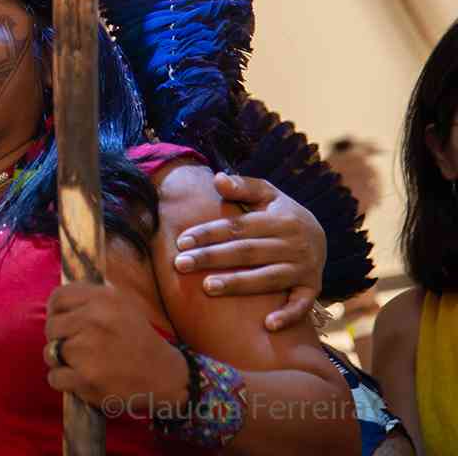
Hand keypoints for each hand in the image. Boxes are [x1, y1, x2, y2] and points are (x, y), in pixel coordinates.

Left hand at [43, 282, 187, 410]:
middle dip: (59, 337)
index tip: (62, 321)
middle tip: (76, 346)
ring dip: (61, 360)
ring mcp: (88, 350)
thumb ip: (90, 299)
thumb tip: (56, 304)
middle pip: (51, 326)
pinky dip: (64, 380)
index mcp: (103, 299)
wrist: (165, 375)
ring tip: (82, 362)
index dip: (55, 310)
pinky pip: (54, 377)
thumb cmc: (139, 339)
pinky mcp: (86, 379)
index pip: (58, 298)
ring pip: (50, 352)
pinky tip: (81, 378)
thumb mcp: (121, 305)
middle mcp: (94, 321)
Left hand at [172, 174, 324, 330]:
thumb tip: (217, 179)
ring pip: (268, 278)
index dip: (209, 233)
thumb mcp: (267, 194)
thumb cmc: (282, 214)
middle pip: (247, 252)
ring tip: (207, 287)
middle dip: (212, 257)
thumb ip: (243, 187)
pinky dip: (288, 315)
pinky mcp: (313, 288)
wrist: (322, 235)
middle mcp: (293, 243)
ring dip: (238, 284)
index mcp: (279, 219)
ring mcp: (304, 267)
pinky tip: (268, 324)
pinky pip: (302, 304)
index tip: (181, 241)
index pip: (237, 227)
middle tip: (181, 264)